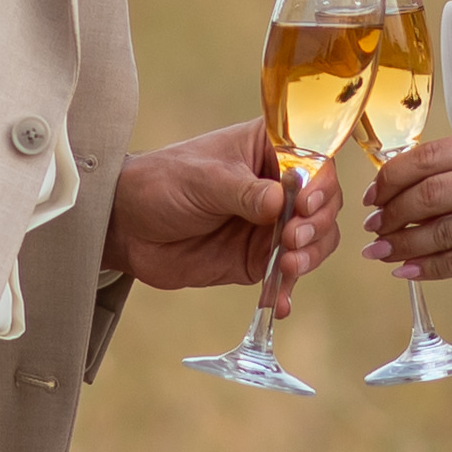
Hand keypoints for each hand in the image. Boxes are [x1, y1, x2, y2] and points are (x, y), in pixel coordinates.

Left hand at [102, 120, 344, 294]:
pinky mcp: (258, 258)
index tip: (306, 205)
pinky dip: (287, 289)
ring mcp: (271, 224)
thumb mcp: (204, 180)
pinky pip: (285, 274)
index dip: (320, 183)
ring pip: (314, 240)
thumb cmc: (164, 182)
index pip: (314, 160)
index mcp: (269, 149)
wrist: (127, 226)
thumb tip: (281, 202)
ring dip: (309, 255)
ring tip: (288, 265)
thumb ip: (244, 192)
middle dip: (317, 224)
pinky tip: (281, 303)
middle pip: (324, 204)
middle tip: (292, 239)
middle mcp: (279, 185)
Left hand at [365, 129, 451, 303]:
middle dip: (389, 211)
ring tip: (381, 249)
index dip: (393, 175)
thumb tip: (407, 184)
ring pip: (433, 232)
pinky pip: (451, 264)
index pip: (431, 155)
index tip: (375, 190)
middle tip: (373, 223)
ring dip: (399, 243)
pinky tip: (405, 268)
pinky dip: (422, 268)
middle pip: (426, 192)